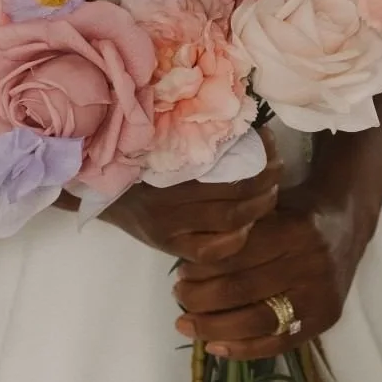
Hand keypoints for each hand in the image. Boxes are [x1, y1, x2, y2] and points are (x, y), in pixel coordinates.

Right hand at [102, 132, 281, 263]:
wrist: (104, 193)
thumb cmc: (137, 163)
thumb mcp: (161, 147)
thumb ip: (193, 145)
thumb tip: (240, 130)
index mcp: (167, 170)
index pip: (223, 164)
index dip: (256, 155)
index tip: (268, 139)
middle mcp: (169, 202)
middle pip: (234, 196)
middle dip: (265, 181)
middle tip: (277, 167)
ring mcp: (171, 229)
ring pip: (230, 222)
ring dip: (259, 207)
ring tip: (271, 193)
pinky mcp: (170, 248)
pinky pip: (211, 251)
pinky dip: (236, 240)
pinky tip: (247, 227)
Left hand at [172, 180, 372, 358]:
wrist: (346, 223)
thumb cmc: (295, 211)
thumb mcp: (267, 206)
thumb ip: (236, 228)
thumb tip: (187, 257)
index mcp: (294, 230)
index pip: (236, 257)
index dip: (202, 270)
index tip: (180, 273)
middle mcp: (311, 263)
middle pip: (243, 290)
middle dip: (201, 299)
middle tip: (179, 296)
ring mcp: (321, 295)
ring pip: (258, 321)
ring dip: (215, 327)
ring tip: (187, 323)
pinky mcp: (326, 317)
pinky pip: (280, 342)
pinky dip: (244, 349)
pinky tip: (215, 346)